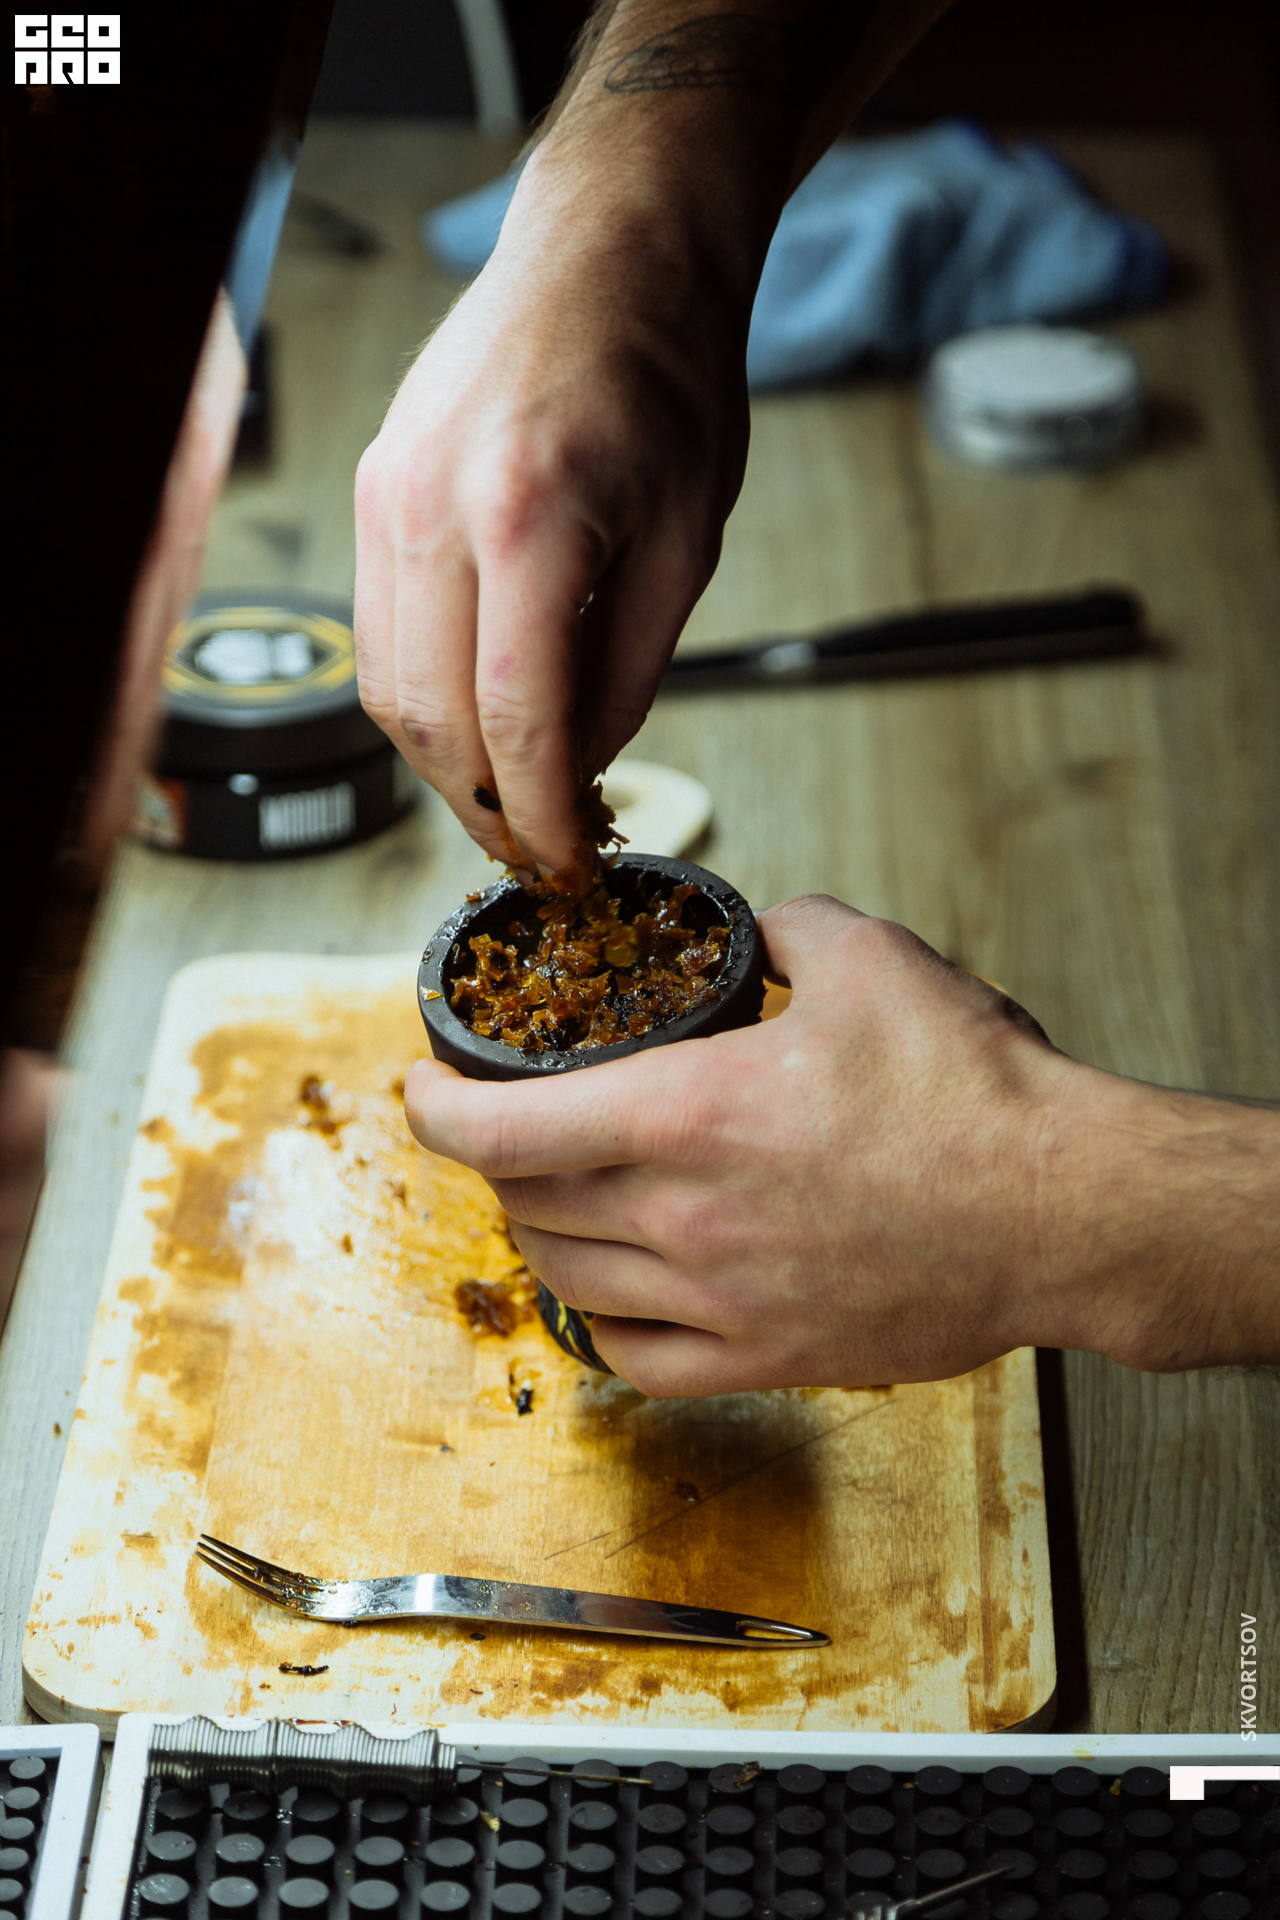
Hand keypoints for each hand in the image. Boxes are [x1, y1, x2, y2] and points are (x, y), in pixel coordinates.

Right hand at [354, 144, 751, 874]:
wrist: (608, 253)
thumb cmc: (668, 378)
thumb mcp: (689, 542)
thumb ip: (630, 672)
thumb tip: (581, 769)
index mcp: (529, 519)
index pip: (514, 720)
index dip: (538, 814)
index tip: (567, 865)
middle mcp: (432, 508)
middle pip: (429, 721)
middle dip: (483, 807)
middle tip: (537, 849)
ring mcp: (385, 495)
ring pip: (385, 687)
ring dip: (442, 764)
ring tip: (508, 794)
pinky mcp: (371, 488)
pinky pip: (377, 630)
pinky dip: (420, 695)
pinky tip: (474, 715)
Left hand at [405, 894, 1279, 1392]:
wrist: (1063, 1209)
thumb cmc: (976, 1094)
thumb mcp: (866, 957)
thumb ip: (780, 929)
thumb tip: (749, 928)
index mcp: (690, 1114)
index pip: (502, 1129)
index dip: (438, 1109)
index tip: (424, 1090)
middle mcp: (686, 1218)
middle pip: (527, 1204)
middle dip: (494, 1163)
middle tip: (504, 1129)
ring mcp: (722, 1300)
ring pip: (570, 1281)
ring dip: (541, 1233)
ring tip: (554, 1199)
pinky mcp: (768, 1357)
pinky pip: (640, 1361)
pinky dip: (603, 1324)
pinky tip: (615, 1292)